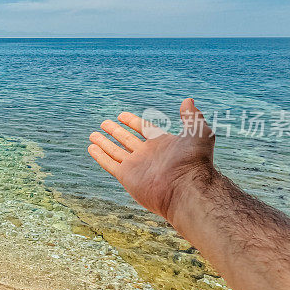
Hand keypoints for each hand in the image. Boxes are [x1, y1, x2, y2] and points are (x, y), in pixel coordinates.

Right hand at [88, 98, 216, 221]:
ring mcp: (136, 166)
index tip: (121, 115)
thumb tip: (188, 100)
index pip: (143, 129)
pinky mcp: (127, 177)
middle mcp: (147, 155)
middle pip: (126, 139)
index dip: (132, 121)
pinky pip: (110, 164)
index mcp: (162, 144)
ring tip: (92, 134)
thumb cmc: (195, 160)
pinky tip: (91, 148)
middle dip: (115, 131)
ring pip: (115, 151)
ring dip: (104, 143)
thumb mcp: (198, 132)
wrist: (187, 188)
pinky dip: (100, 156)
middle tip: (104, 123)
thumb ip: (192, 116)